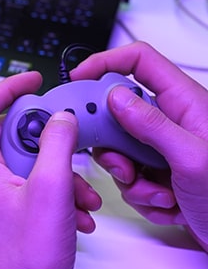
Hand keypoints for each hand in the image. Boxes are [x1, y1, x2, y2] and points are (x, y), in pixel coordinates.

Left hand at [0, 72, 100, 268]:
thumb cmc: (26, 261)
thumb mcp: (52, 189)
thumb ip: (57, 143)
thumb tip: (59, 118)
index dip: (8, 88)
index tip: (33, 82)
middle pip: (9, 137)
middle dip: (49, 144)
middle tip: (71, 153)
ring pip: (22, 168)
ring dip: (57, 175)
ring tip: (82, 198)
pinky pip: (23, 192)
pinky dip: (51, 196)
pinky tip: (75, 216)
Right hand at [72, 41, 207, 250]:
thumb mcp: (191, 158)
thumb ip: (151, 124)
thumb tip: (115, 98)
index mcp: (186, 103)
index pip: (140, 62)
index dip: (106, 63)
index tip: (79, 80)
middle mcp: (176, 122)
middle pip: (121, 115)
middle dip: (115, 148)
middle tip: (124, 166)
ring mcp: (169, 149)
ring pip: (123, 153)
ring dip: (134, 181)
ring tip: (160, 195)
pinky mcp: (165, 174)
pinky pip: (134, 179)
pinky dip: (145, 197)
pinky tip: (171, 206)